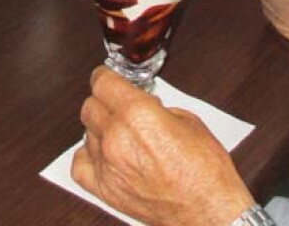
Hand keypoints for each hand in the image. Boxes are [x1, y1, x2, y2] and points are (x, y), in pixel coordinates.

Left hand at [72, 67, 253, 225]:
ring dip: (100, 129)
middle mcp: (117, 137)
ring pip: (85, 132)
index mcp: (138, 113)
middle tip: (120, 106)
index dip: (106, 76)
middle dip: (105, 102)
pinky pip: (80, 164)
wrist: (208, 212)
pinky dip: (88, 155)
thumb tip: (145, 105)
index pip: (103, 82)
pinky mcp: (105, 190)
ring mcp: (108, 164)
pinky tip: (102, 153)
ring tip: (121, 134)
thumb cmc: (206, 172)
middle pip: (90, 106)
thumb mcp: (188, 121)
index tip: (109, 78)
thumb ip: (158, 108)